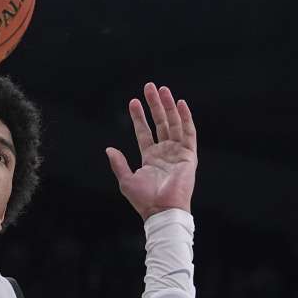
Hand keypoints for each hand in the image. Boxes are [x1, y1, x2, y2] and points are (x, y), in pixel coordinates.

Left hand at [106, 83, 197, 217]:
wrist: (162, 211)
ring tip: (162, 89)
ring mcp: (177, 153)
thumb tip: (109, 149)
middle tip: (150, 86)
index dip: (138, 117)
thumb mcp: (126, 180)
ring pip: (174, 124)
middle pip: (160, 123)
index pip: (144, 132)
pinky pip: (189, 133)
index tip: (133, 101)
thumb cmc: (144, 200)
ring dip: (168, 106)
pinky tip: (180, 104)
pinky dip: (186, 118)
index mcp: (150, 158)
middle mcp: (165, 153)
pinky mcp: (189, 156)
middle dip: (155, 105)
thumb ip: (119, 163)